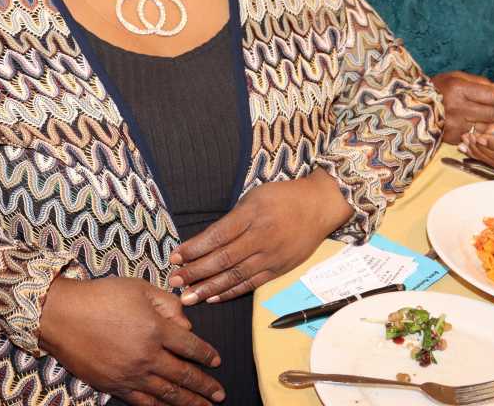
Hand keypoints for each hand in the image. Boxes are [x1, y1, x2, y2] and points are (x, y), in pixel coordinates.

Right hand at [39, 277, 224, 405]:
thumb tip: (186, 325)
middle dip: (205, 386)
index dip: (206, 355)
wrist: (61, 315)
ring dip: (190, 402)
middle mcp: (147, 355)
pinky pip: (144, 402)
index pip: (191, 346)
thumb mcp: (139, 287)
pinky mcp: (114, 385)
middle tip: (219, 394)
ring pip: (167, 394)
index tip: (216, 361)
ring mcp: (130, 374)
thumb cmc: (100, 296)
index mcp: (155, 328)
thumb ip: (167, 303)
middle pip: (184, 375)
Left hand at [169, 173, 350, 304]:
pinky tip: (213, 298)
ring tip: (188, 296)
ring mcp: (271, 256)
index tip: (174, 257)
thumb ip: (233, 219)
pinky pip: (251, 284)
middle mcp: (261, 237)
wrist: (319, 206)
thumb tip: (206, 241)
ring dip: (208, 288)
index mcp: (252, 215)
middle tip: (174, 281)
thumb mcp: (254, 197)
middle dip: (195, 272)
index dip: (193, 249)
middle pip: (222, 259)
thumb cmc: (283, 197)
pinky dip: (231, 292)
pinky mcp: (279, 269)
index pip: (216, 236)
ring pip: (235, 276)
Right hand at [432, 71, 493, 145]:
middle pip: (492, 114)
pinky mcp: (453, 137)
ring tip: (484, 117)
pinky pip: (475, 136)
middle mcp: (457, 108)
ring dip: (490, 124)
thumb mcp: (456, 77)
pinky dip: (478, 132)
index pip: (493, 96)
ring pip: (487, 128)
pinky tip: (473, 126)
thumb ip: (481, 82)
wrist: (412, 107)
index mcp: (458, 89)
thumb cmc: (437, 88)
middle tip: (492, 108)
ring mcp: (455, 125)